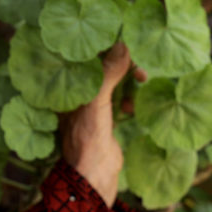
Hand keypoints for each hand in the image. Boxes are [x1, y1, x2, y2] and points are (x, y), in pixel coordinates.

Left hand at [61, 42, 131, 206]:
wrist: (95, 175)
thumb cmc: (88, 136)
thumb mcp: (97, 101)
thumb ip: (108, 72)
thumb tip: (124, 44)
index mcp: (67, 86)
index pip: (85, 55)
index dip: (104, 44)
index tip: (125, 35)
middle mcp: (77, 92)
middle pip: (101, 65)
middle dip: (123, 61)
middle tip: (142, 64)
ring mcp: (92, 105)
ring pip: (113, 80)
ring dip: (129, 78)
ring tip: (144, 79)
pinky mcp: (105, 117)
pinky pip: (120, 97)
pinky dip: (129, 97)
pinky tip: (134, 105)